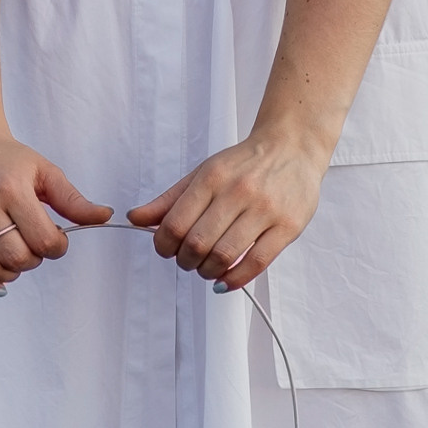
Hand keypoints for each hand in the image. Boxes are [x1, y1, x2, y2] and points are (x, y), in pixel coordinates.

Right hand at [0, 129, 112, 293]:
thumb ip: (72, 199)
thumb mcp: (43, 170)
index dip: (56, 248)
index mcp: (11, 188)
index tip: (55, 239)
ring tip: (13, 259)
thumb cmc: (3, 156)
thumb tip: (103, 216)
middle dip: (32, 260)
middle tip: (32, 247)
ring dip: (7, 274)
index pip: (42, 240)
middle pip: (15, 258)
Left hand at [128, 127, 328, 290]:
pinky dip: (235, 279)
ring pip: (225, 255)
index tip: (166, 249)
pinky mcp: (287, 226)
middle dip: (185, 261)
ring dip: (207, 272)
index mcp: (212, 178)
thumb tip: (136, 218)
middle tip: (188, 261)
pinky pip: (257, 263)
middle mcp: (238, 192)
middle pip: (197, 244)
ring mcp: (265, 210)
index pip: (175, 224)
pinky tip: (225, 281)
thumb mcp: (203, 173)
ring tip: (207, 269)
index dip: (164, 245)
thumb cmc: (244, 164)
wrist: (292, 146)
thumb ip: (170, 199)